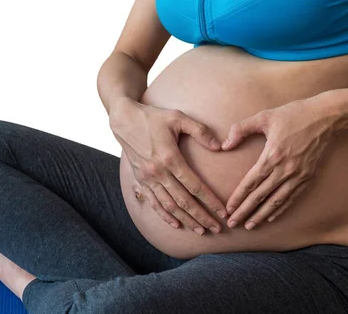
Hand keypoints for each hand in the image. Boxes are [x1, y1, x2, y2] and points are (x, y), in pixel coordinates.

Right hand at [109, 98, 227, 234]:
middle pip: (184, 201)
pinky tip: (176, 224)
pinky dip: (165, 216)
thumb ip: (200, 131)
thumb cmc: (153, 117)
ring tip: (201, 230)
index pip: (195, 186)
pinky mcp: (140, 180)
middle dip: (202, 217)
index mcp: (170, 158)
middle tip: (217, 229)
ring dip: (186, 220)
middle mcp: (158, 172)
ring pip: (169, 206)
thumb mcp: (178, 117)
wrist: (124, 120)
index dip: (210, 201)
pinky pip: (154, 203)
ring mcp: (148, 179)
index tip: (223, 212)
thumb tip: (220, 146)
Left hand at [221, 98, 337, 229]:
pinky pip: (291, 197)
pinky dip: (280, 209)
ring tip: (249, 226)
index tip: (228, 209)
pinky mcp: (308, 176)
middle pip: (260, 197)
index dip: (238, 198)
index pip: (250, 183)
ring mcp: (298, 175)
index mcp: (272, 156)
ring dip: (261, 215)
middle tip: (233, 224)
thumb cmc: (293, 114)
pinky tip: (270, 217)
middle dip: (245, 212)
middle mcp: (285, 170)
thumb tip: (224, 146)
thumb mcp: (263, 116)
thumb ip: (240, 129)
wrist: (326, 116)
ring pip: (276, 201)